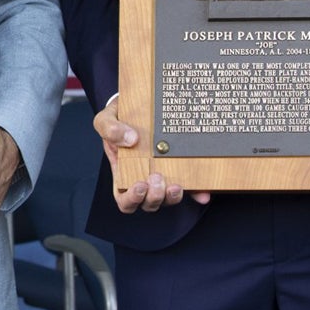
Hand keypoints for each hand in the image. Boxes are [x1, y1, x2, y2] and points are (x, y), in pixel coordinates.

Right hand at [95, 95, 209, 211]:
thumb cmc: (119, 118)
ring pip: (168, 199)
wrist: (139, 105)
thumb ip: (110, 129)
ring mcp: (163, 175)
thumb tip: (131, 139)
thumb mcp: (106, 120)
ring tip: (175, 185)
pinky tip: (203, 194)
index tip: (139, 185)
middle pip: (149, 203)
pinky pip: (190, 187)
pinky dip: (197, 193)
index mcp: (123, 172)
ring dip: (172, 197)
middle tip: (157, 178)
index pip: (124, 199)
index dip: (132, 199)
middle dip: (154, 197)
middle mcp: (143, 178)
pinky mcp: (180, 169)